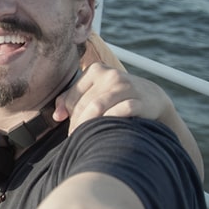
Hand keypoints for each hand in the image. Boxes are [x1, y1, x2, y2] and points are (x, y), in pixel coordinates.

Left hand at [54, 63, 171, 131]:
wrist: (152, 97)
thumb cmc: (115, 96)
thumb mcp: (94, 91)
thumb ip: (71, 99)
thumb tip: (56, 116)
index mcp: (95, 70)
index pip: (72, 97)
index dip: (68, 116)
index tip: (71, 130)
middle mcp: (110, 75)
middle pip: (84, 104)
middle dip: (78, 124)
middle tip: (77, 138)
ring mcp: (126, 86)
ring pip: (98, 107)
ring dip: (89, 125)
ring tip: (87, 138)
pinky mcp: (140, 100)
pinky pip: (120, 112)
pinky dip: (110, 123)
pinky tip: (107, 132)